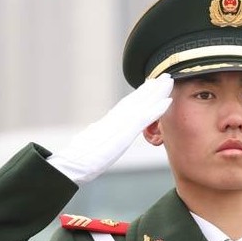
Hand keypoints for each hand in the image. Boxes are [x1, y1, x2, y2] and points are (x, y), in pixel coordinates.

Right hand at [47, 74, 172, 182]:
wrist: (72, 164)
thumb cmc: (78, 157)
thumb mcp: (88, 142)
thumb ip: (94, 133)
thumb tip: (94, 130)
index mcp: (108, 121)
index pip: (127, 104)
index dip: (140, 95)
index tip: (150, 85)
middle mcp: (115, 118)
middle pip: (136, 99)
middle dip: (151, 88)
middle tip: (165, 76)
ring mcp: (120, 124)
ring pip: (142, 103)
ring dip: (157, 92)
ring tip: (169, 81)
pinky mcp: (124, 133)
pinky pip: (144, 117)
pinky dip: (156, 109)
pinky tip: (168, 101)